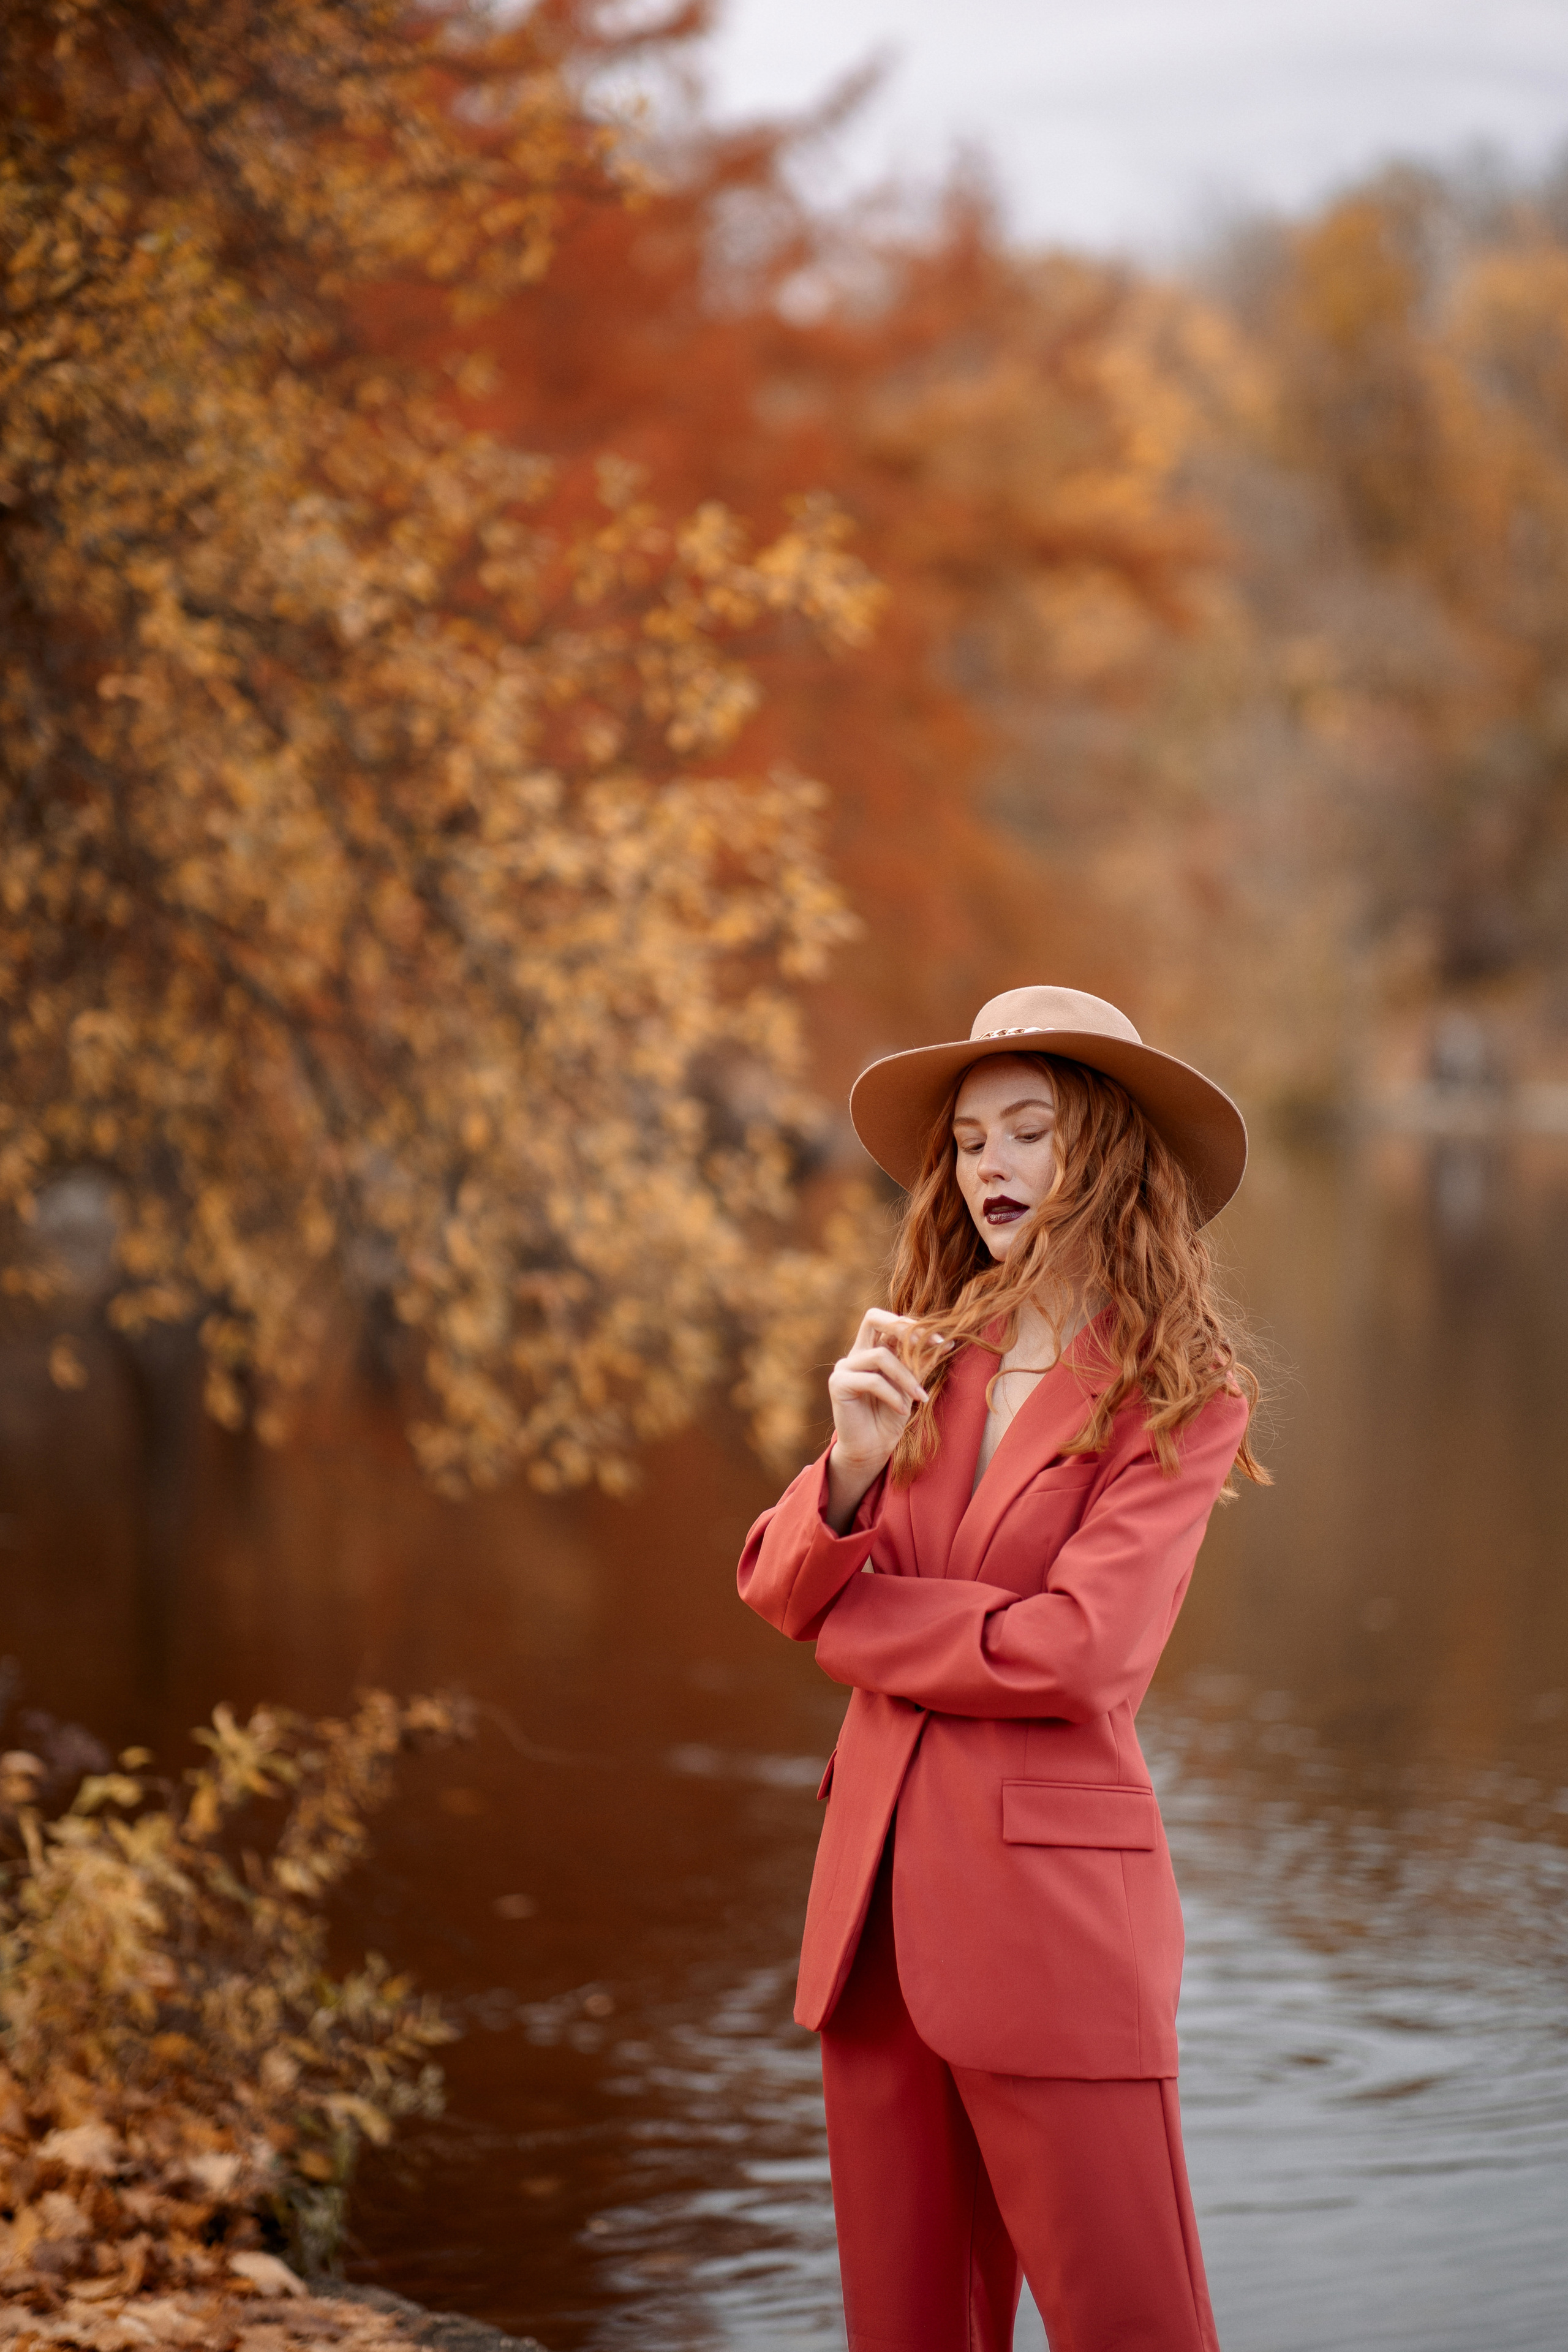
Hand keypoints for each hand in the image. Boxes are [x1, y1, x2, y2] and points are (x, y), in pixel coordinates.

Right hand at [824, 1310, 947, 1532]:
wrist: (872, 1449)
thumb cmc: (890, 1417)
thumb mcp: (910, 1385)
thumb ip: (921, 1362)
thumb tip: (948, 1340)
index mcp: (871, 1349)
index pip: (889, 1321)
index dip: (915, 1325)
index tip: (944, 1341)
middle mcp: (856, 1353)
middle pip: (873, 1318)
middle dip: (904, 1327)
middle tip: (932, 1343)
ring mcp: (844, 1367)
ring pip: (881, 1355)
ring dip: (907, 1376)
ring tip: (919, 1397)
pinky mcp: (838, 1384)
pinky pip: (872, 1380)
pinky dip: (892, 1394)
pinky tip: (902, 1409)